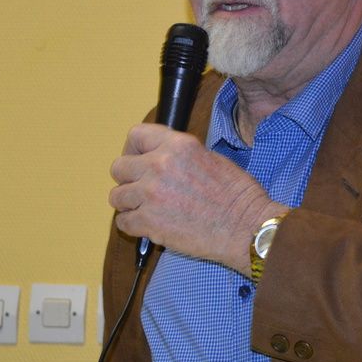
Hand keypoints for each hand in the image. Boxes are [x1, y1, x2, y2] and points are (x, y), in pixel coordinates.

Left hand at [108, 124, 286, 274]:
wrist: (245, 226)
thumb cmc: (237, 194)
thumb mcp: (210, 157)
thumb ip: (179, 155)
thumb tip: (160, 158)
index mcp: (178, 145)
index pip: (136, 135)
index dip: (133, 148)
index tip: (138, 158)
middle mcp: (159, 165)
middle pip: (118, 167)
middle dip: (128, 178)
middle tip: (141, 187)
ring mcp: (151, 195)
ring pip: (116, 196)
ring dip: (129, 202)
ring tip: (145, 208)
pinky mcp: (149, 223)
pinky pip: (123, 222)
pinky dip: (133, 224)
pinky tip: (148, 224)